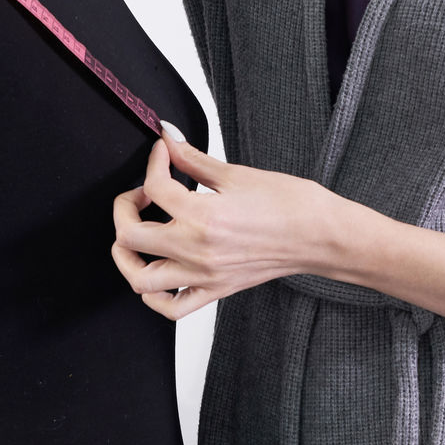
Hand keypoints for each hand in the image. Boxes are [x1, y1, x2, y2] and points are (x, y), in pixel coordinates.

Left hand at [110, 128, 334, 319]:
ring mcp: (204, 275)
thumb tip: (168, 138)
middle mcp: (197, 250)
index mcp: (202, 216)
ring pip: (140, 278)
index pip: (155, 187)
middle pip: (131, 235)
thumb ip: (193, 159)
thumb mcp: (236, 173)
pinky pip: (172, 306)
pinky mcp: (215, 290)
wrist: (320, 235)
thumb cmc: (288, 202)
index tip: (162, 151)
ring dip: (127, 254)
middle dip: (125, 206)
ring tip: (135, 233)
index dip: (154, 161)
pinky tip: (155, 272)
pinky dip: (153, 295)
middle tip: (139, 192)